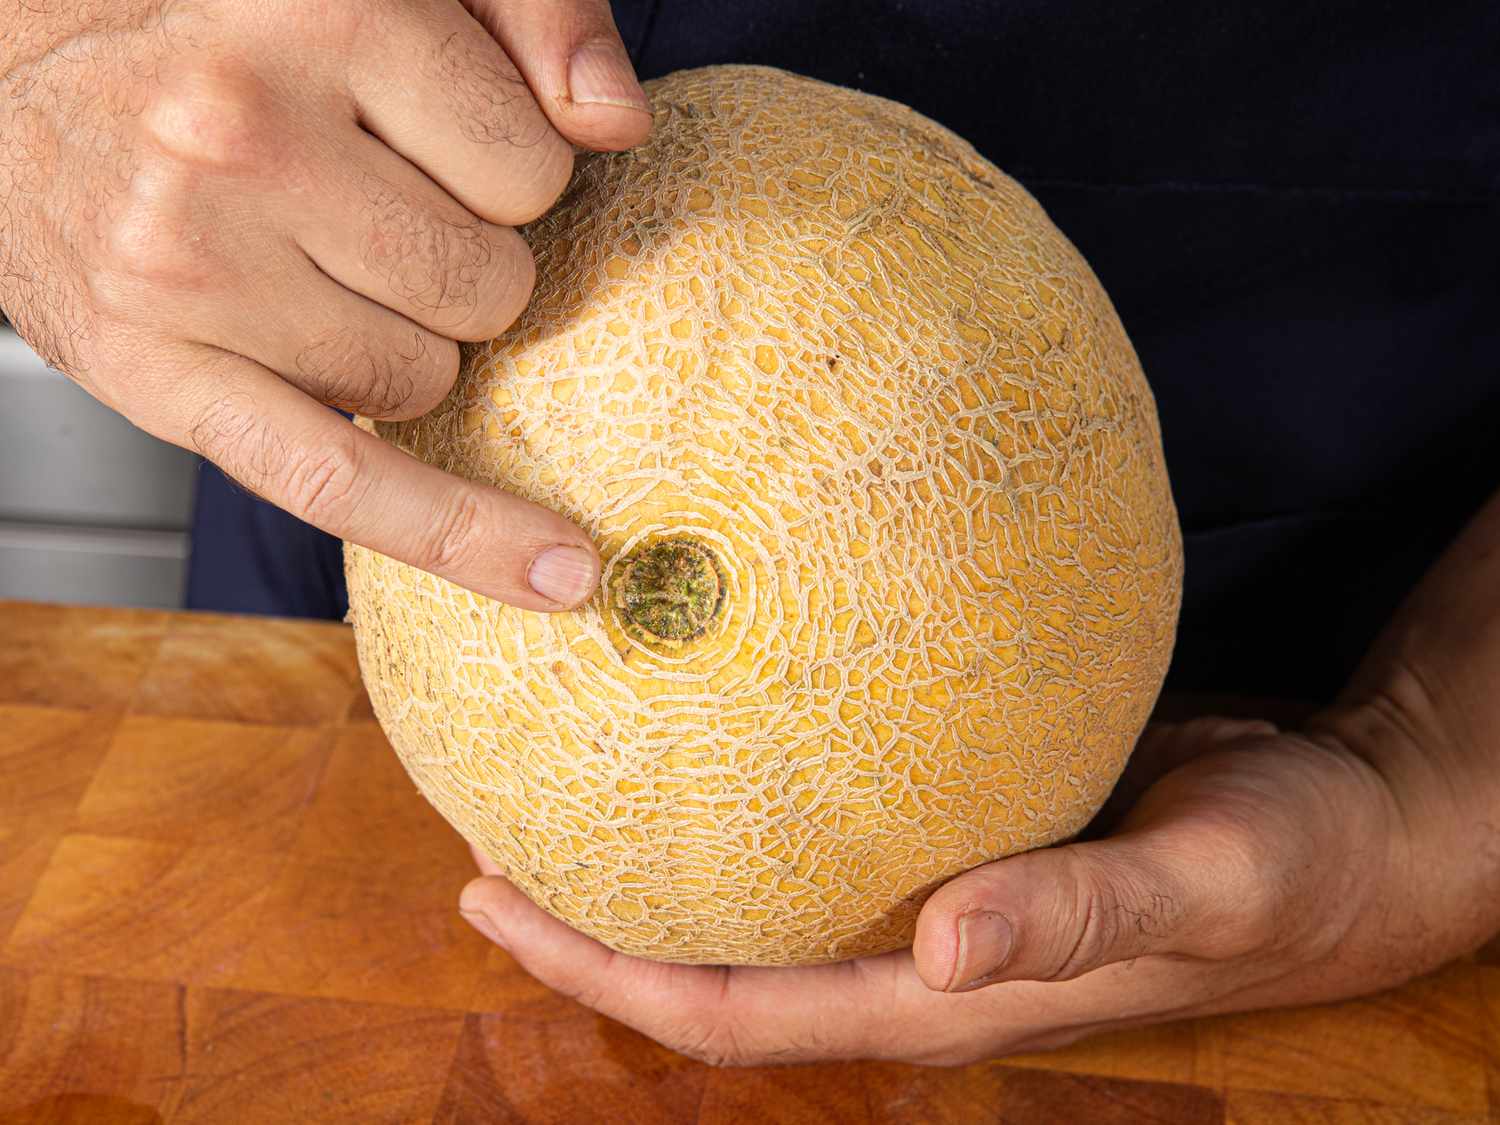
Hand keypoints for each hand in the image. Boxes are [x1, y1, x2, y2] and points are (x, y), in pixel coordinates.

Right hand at [0, 0, 650, 608]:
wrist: (3, 84)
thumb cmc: (200, 34)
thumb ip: (520, 15)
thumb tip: (616, 120)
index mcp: (319, 9)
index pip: (534, 163)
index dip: (510, 177)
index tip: (441, 156)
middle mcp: (246, 130)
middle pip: (490, 283)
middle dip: (461, 265)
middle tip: (366, 213)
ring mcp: (194, 260)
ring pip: (430, 378)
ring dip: (409, 345)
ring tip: (312, 272)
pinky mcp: (156, 372)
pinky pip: (344, 484)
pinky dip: (460, 538)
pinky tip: (554, 578)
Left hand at [457, 709, 1479, 1064]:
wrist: (1353, 819)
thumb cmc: (1294, 866)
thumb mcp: (1205, 883)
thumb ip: (1082, 915)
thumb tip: (947, 947)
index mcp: (944, 990)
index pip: (738, 1010)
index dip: (610, 976)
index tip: (497, 901)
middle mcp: (916, 947)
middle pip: (712, 954)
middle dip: (589, 912)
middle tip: (484, 822)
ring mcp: (935, 882)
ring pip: (762, 880)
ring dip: (659, 837)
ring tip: (569, 749)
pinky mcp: (963, 815)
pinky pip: (832, 803)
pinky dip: (760, 765)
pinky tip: (727, 687)